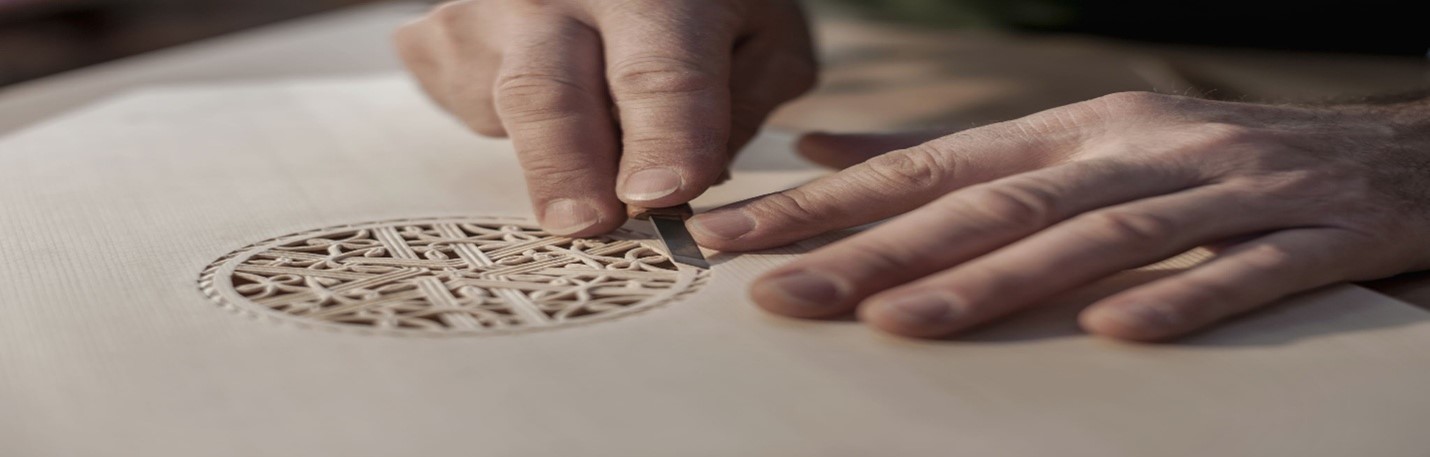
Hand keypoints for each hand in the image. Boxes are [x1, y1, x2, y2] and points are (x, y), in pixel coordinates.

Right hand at [394, 0, 816, 235]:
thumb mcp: (761, 34)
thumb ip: (743, 107)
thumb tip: (688, 187)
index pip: (661, 78)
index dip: (663, 142)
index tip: (664, 197)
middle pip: (547, 92)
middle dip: (567, 171)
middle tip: (590, 225)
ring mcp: (488, 11)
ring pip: (495, 104)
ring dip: (543, 157)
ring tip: (591, 157)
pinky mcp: (439, 37)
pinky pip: (462, 102)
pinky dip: (505, 128)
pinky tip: (551, 103)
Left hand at [688, 92, 1429, 340]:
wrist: (1406, 156)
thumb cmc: (1215, 161)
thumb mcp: (1083, 142)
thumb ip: (957, 156)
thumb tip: (825, 149)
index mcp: (1078, 129)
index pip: (932, 166)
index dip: (830, 203)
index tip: (738, 239)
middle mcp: (1140, 147)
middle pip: (994, 203)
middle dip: (880, 253)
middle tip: (781, 297)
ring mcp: (1232, 187)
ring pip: (1100, 236)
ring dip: (998, 281)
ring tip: (904, 324)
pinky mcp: (1322, 233)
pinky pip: (1246, 274)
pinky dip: (1180, 303)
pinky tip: (1111, 337)